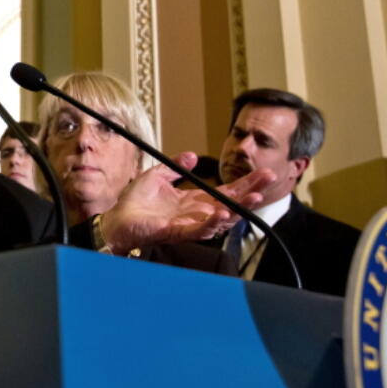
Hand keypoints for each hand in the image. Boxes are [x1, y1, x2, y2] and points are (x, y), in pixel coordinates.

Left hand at [100, 152, 274, 251]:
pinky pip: (199, 229)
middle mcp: (196, 213)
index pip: (226, 192)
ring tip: (256, 197)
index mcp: (193, 200)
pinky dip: (212, 222)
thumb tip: (192, 155)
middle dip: (251, 192)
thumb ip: (174, 167)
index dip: (245, 183)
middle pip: (231, 203)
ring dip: (239, 209)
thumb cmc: (134, 203)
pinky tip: (223, 214)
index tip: (264, 172)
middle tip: (270, 179)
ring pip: (222, 219)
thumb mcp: (156, 176)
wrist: (116, 220)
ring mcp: (189, 224)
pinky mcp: (177, 232)